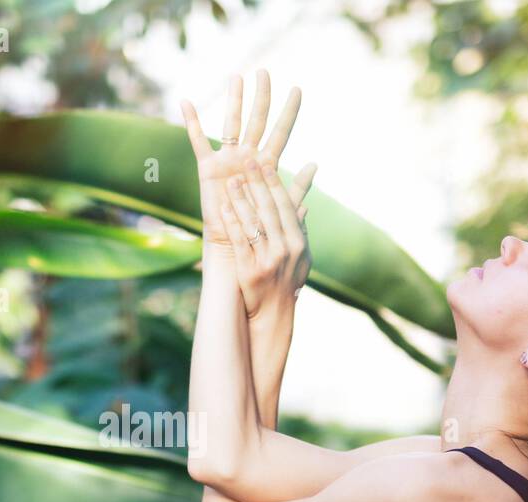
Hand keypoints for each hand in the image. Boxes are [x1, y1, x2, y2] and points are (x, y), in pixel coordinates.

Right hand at [180, 70, 316, 254]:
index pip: (281, 132)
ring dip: (234, 101)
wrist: (236, 247)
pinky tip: (186, 102)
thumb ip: (297, 186)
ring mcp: (227, 159)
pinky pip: (198, 141)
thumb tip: (314, 164)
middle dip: (262, 97)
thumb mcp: (281, 207)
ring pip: (231, 123)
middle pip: (256, 120)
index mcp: (266, 164)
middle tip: (265, 71)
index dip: (290, 112)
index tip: (298, 89)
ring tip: (237, 77)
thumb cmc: (260, 231)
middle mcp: (247, 156)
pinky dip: (192, 122)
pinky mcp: (208, 168)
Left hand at [220, 155, 313, 318]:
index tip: (265, 164)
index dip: (274, 184)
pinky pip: (240, 242)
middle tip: (246, 161)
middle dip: (258, 184)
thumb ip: (300, 231)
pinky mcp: (249, 271)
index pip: (286, 207)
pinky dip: (232, 224)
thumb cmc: (287, 283)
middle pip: (270, 210)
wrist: (274, 314)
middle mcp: (286, 250)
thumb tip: (303, 206)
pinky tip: (223, 209)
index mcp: (298, 243)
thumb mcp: (302, 258)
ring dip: (242, 200)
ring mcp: (268, 260)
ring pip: (254, 224)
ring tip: (232, 181)